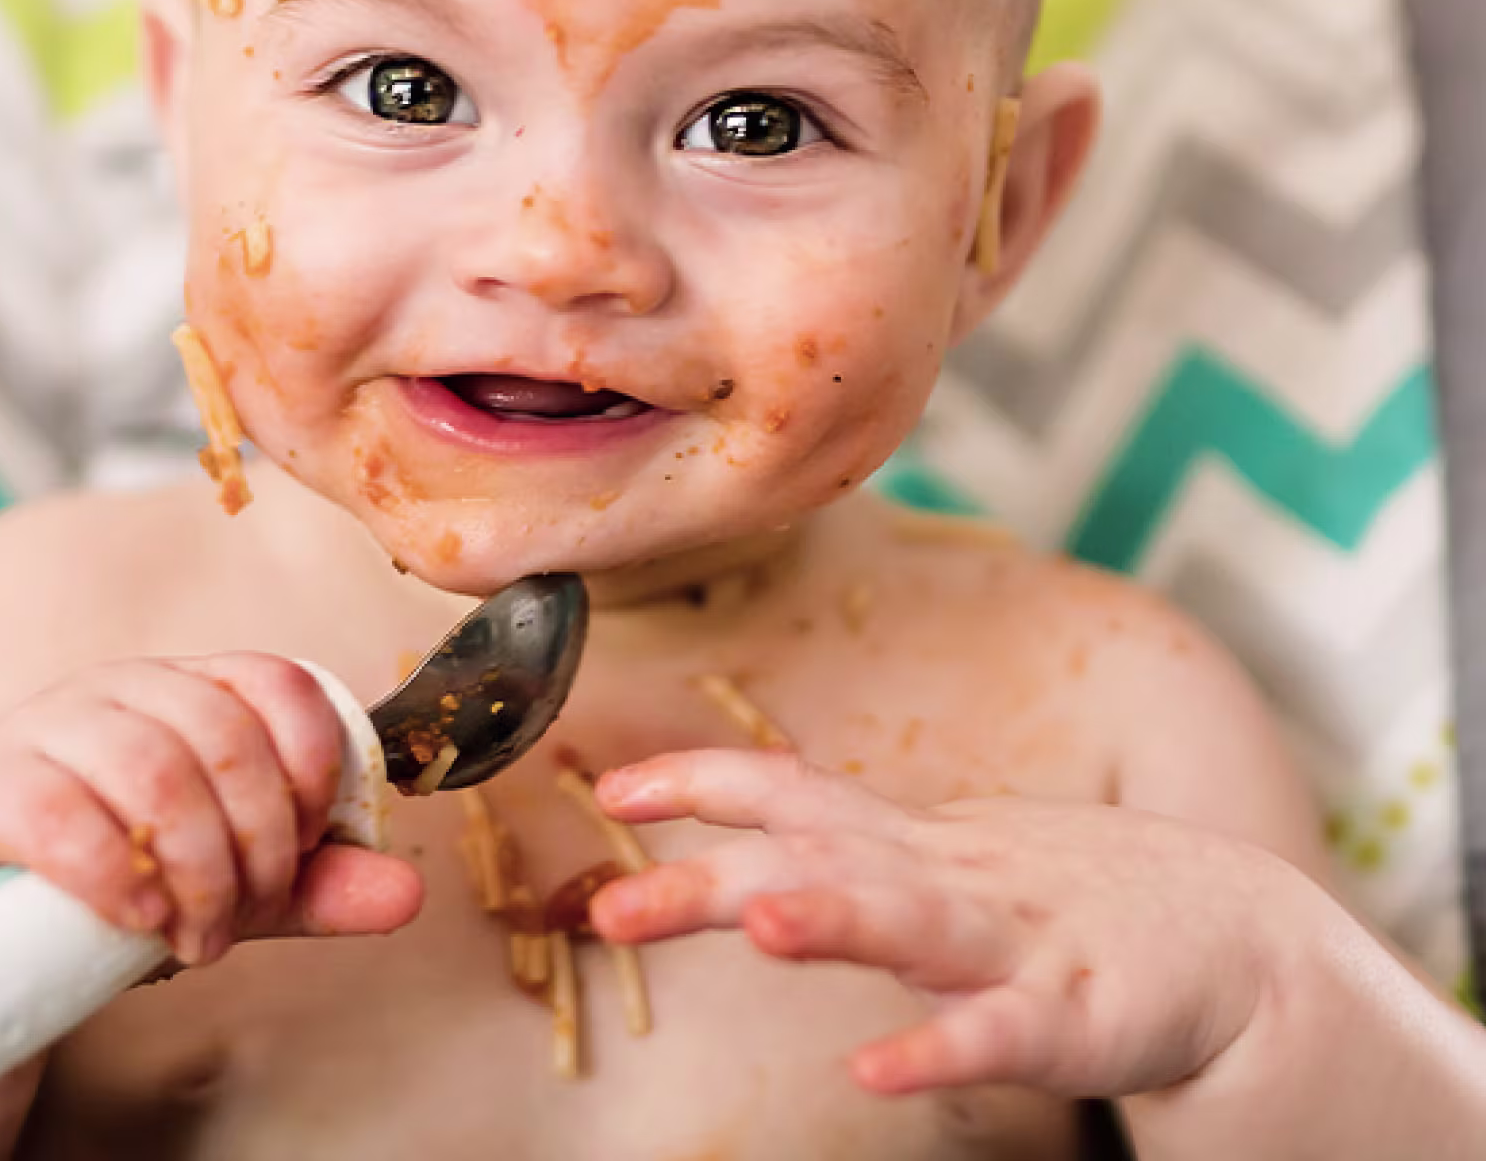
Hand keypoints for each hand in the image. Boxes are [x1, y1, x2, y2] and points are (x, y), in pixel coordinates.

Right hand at [0, 654, 421, 966]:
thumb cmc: (114, 891)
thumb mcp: (229, 888)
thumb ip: (312, 888)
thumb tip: (406, 894)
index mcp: (185, 693)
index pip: (279, 682)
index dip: (314, 769)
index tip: (308, 845)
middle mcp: (116, 691)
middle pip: (222, 737)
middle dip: (257, 847)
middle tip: (241, 921)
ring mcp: (40, 730)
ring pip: (152, 769)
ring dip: (196, 870)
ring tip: (193, 938)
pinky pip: (57, 811)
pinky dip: (115, 873)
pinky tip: (138, 918)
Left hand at [588, 748, 1316, 1097]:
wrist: (1241, 942)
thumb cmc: (1065, 906)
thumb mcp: (940, 865)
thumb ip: (845, 857)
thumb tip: (734, 858)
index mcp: (912, 844)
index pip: (790, 790)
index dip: (701, 782)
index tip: (609, 788)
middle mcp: (950, 877)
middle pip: (817, 860)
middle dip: (711, 878)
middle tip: (615, 908)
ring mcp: (1016, 940)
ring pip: (911, 923)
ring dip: (833, 918)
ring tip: (759, 924)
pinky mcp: (1080, 1015)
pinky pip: (999, 1037)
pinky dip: (940, 1049)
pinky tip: (877, 1070)